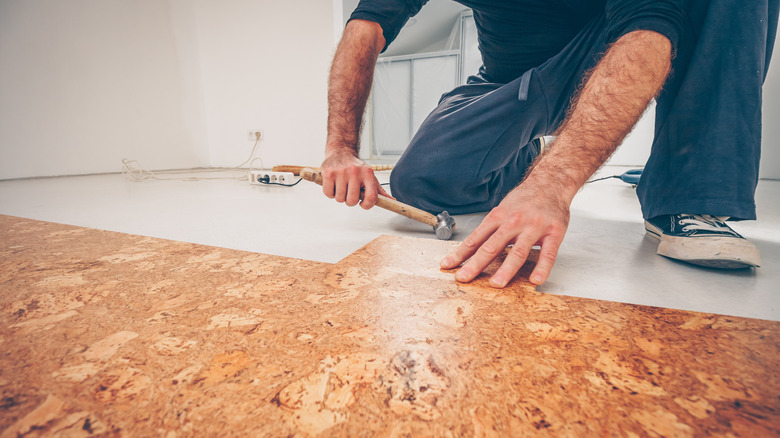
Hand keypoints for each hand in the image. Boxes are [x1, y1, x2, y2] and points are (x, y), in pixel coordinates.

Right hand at [320, 149, 391, 208]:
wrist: (341, 151)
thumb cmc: (356, 167)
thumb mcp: (370, 176)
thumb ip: (379, 190)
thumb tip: (391, 201)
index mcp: (368, 173)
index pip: (371, 197)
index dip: (367, 205)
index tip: (362, 204)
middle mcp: (355, 171)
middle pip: (352, 201)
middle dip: (350, 201)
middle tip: (349, 193)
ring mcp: (341, 172)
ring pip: (339, 199)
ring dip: (339, 196)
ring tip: (341, 187)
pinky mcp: (328, 173)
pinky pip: (328, 194)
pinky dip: (330, 193)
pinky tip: (333, 185)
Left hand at [440, 182, 569, 286]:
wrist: (551, 182)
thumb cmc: (524, 199)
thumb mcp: (502, 209)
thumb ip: (490, 229)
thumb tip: (471, 249)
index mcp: (498, 216)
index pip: (475, 239)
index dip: (460, 253)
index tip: (447, 265)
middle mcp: (513, 222)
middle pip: (492, 246)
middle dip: (476, 264)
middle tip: (464, 278)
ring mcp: (534, 227)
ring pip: (518, 252)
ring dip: (506, 269)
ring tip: (496, 284)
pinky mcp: (554, 232)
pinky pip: (548, 254)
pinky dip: (542, 268)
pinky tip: (535, 280)